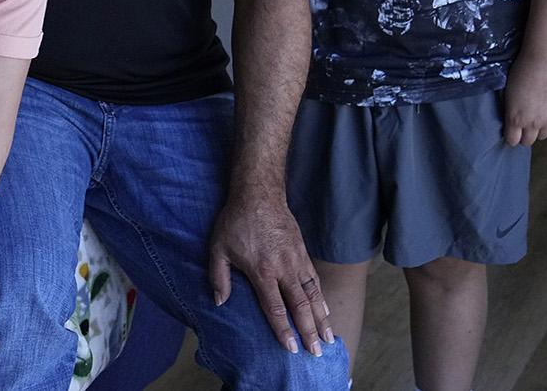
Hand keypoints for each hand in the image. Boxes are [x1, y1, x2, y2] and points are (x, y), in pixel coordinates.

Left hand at [207, 191, 333, 355]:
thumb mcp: (218, 248)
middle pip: (300, 305)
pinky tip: (325, 310)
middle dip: (309, 331)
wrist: (258, 194)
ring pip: (313, 294)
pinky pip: (315, 280)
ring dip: (322, 317)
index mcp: (262, 271)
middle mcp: (283, 268)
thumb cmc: (236, 222)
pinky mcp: (303, 252)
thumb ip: (218, 277)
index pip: (276, 308)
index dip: (284, 330)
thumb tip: (219, 303)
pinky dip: (322, 297)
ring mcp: (296, 260)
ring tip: (328, 338)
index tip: (291, 348)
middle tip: (315, 351)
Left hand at [502, 54, 546, 145]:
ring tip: (536, 117)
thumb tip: (512, 121)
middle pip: (528, 141)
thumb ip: (510, 112)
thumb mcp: (508, 94)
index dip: (511, 137)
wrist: (544, 60)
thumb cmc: (521, 72)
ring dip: (539, 129)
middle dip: (524, 135)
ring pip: (544, 135)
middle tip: (523, 126)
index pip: (513, 141)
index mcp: (515, 119)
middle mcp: (533, 123)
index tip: (511, 131)